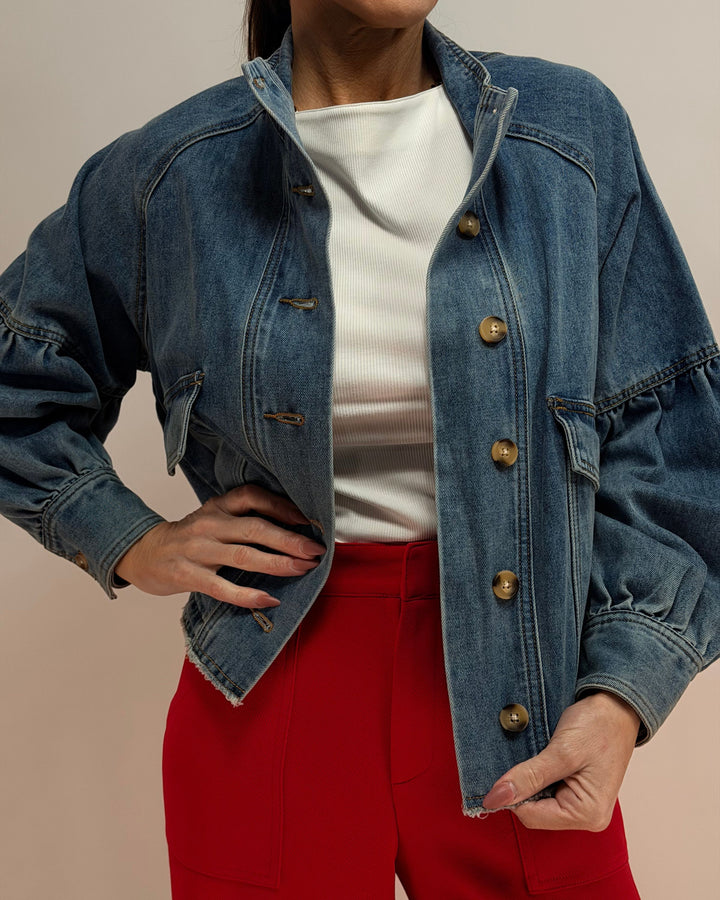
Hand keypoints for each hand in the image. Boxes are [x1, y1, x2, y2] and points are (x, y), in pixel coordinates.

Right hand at [113, 484, 325, 607]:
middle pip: (255, 528)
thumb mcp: (213, 518)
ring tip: (301, 569)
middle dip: (290, 540)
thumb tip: (292, 529)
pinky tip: (269, 599)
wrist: (142, 553)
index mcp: (218, 507)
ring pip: (243, 555)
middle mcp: (209, 524)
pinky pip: (222, 587)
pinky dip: (248, 595)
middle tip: (315, 550)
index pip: (253, 497)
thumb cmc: (188, 538)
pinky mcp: (186, 575)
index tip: (308, 520)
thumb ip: (244, 520)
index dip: (282, 506)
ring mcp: (197, 549)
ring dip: (277, 563)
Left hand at [482, 690, 640, 829]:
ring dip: (531, 779)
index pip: (531, 816)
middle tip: (528, 755)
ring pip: (538, 801)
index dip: (512, 794)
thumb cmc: (598, 726)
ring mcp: (583, 806)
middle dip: (524, 785)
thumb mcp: (561, 751)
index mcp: (587, 814)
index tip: (505, 768)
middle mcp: (587, 817)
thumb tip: (496, 797)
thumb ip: (529, 776)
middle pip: (534, 811)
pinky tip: (543, 758)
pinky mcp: (578, 793)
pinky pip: (547, 791)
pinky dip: (539, 775)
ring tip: (538, 754)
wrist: (617, 707)